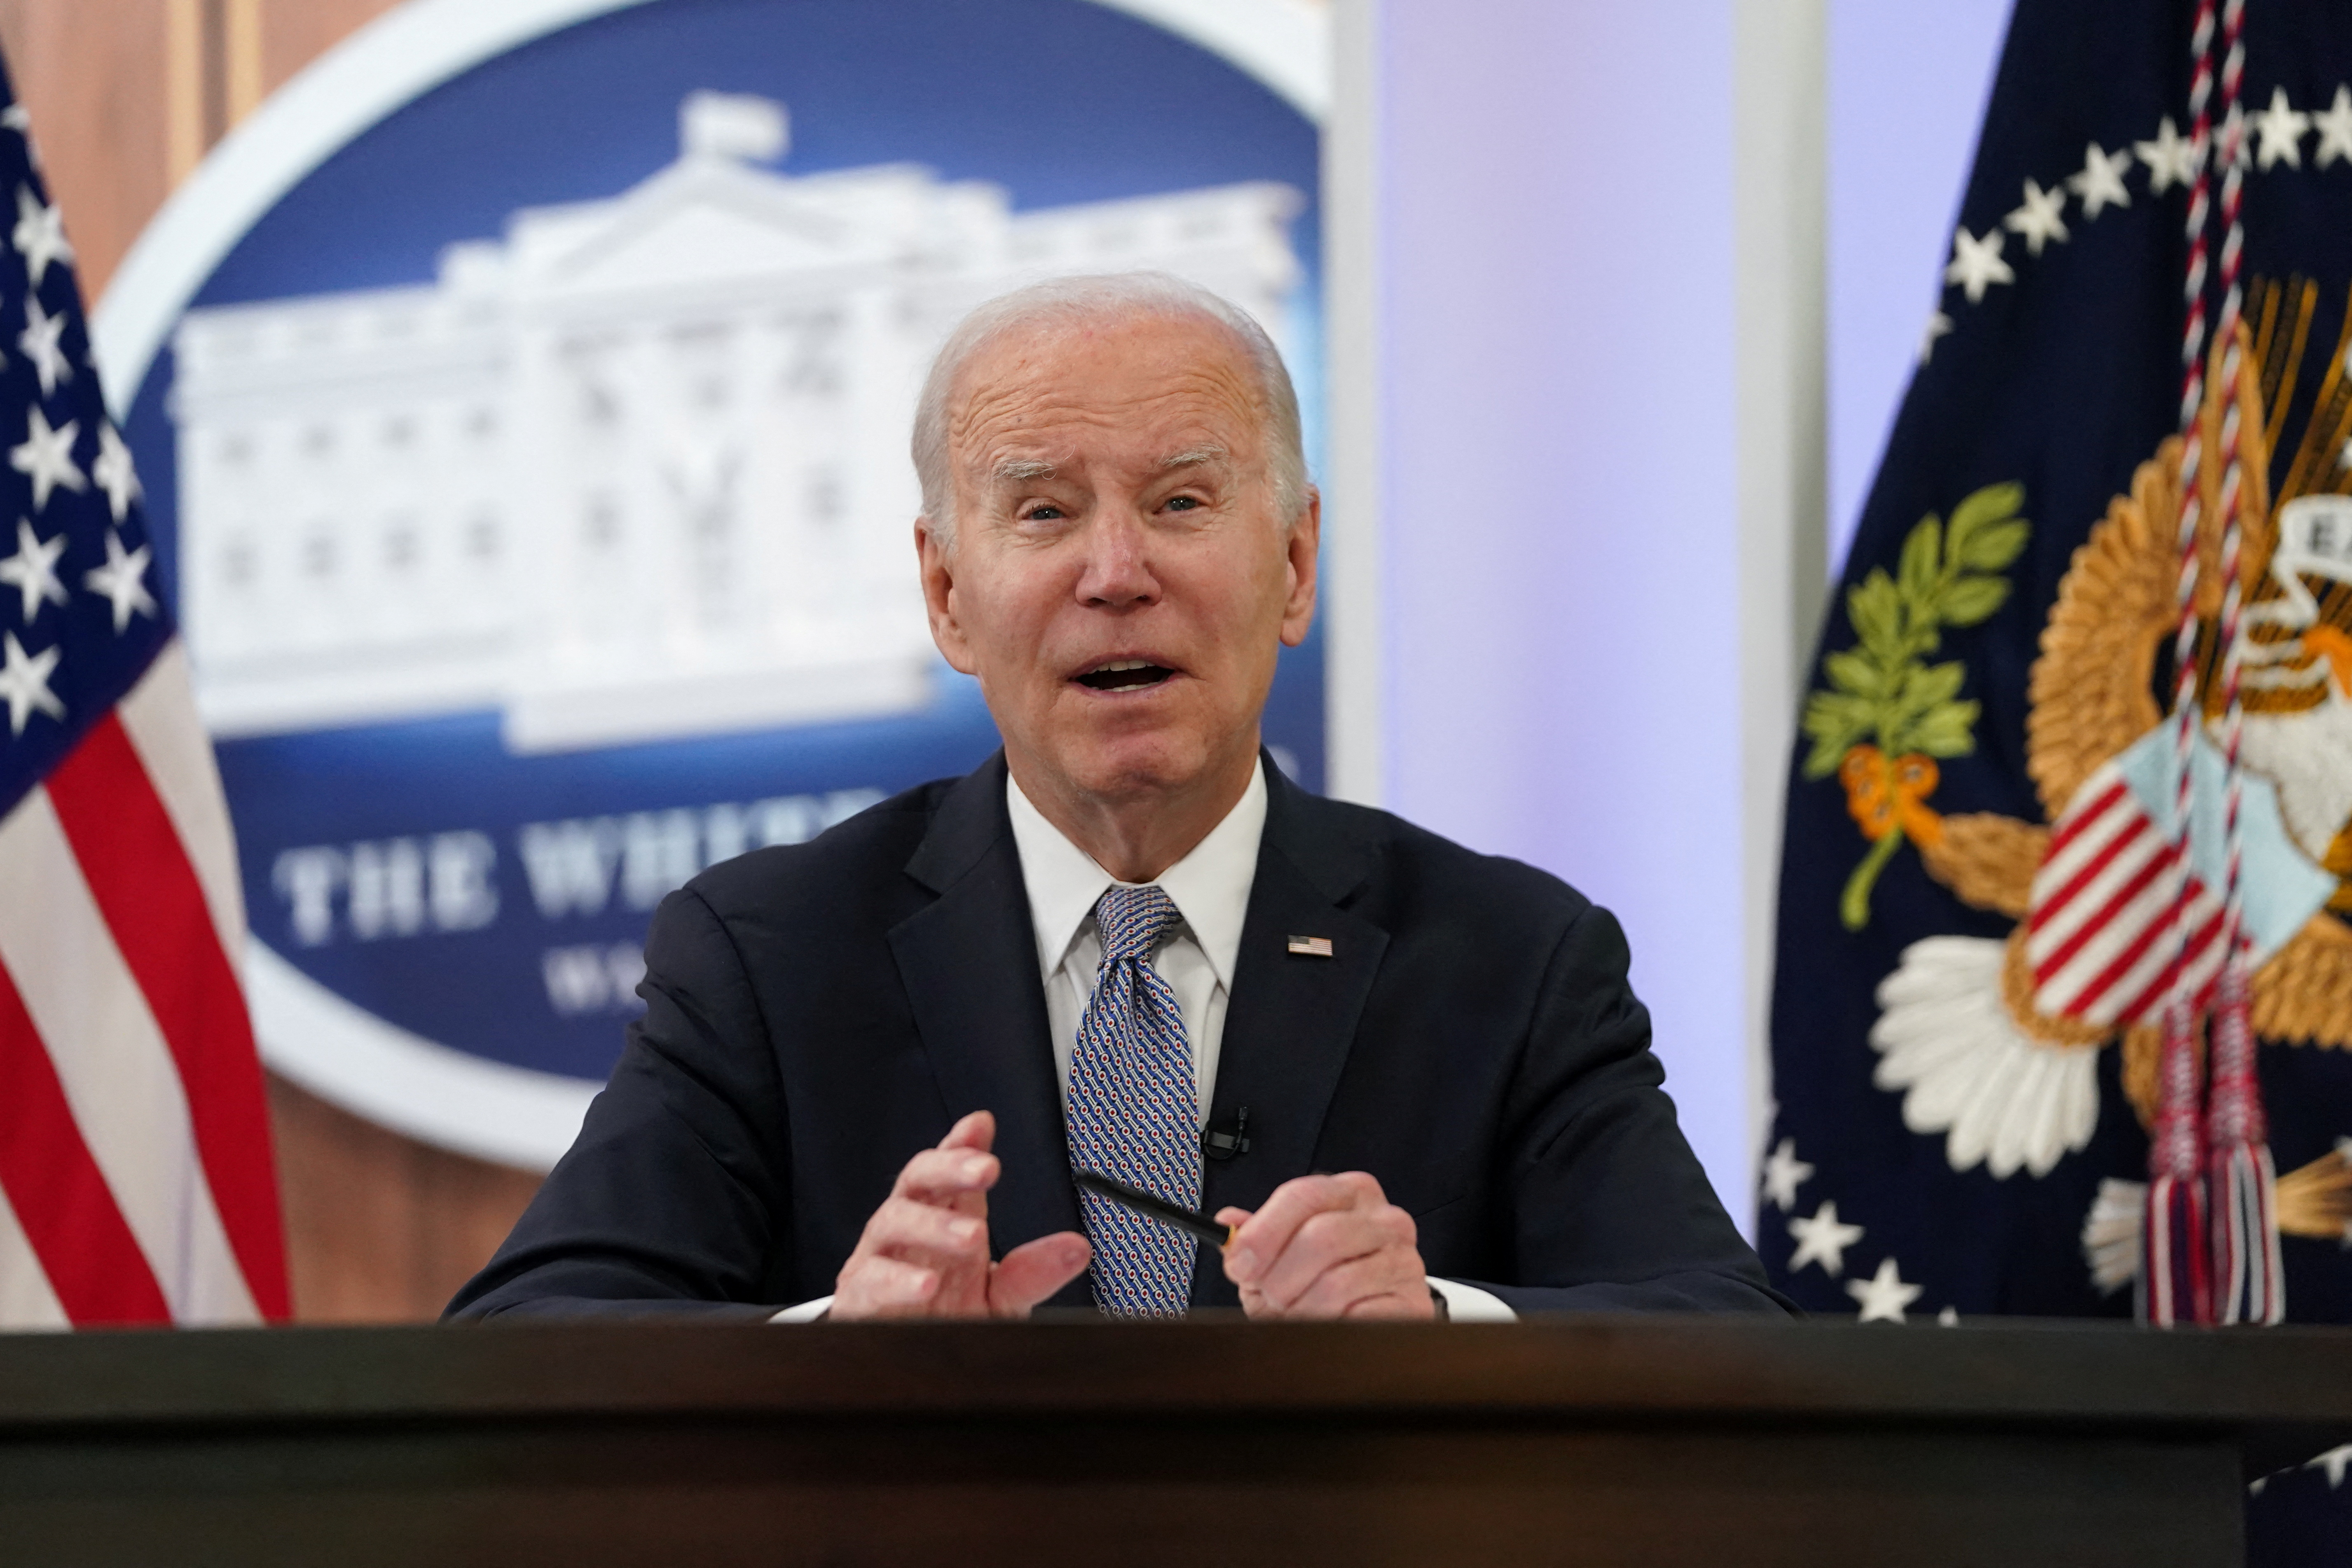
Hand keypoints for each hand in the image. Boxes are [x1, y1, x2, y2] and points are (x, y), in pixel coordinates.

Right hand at [831, 1111, 1090, 1319]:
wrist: (912, 1375)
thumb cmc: (950, 1324)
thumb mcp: (1000, 1300)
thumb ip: (1032, 1272)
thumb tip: (1077, 1247)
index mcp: (946, 1221)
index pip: (949, 1172)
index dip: (960, 1146)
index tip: (981, 1125)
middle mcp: (910, 1232)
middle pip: (919, 1179)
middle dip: (950, 1167)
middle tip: (987, 1169)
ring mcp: (879, 1260)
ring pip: (892, 1220)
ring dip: (933, 1225)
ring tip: (972, 1236)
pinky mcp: (859, 1298)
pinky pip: (869, 1279)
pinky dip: (896, 1281)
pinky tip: (925, 1284)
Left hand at [1216, 1172, 1434, 1319]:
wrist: (1376, 1307)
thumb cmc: (1323, 1273)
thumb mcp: (1284, 1248)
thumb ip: (1255, 1235)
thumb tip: (1227, 1224)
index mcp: (1349, 1191)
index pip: (1302, 1196)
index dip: (1263, 1233)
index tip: (1239, 1264)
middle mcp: (1384, 1218)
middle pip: (1320, 1237)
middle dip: (1282, 1276)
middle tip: (1271, 1297)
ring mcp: (1405, 1259)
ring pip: (1338, 1283)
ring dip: (1304, 1308)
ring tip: (1298, 1314)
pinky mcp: (1413, 1303)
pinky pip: (1361, 1318)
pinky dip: (1333, 1326)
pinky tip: (1330, 1324)